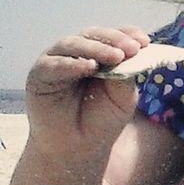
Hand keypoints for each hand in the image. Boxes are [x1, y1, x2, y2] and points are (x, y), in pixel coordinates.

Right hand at [24, 25, 150, 155]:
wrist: (78, 150)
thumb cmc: (100, 123)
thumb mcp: (122, 97)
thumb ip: (125, 74)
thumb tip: (129, 53)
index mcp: (98, 55)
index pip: (112, 37)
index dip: (127, 34)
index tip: (144, 41)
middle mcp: (76, 54)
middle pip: (93, 35)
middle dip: (114, 40)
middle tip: (131, 49)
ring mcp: (57, 61)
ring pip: (74, 44)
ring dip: (96, 49)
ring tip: (115, 57)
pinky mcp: (39, 74)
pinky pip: (54, 64)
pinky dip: (72, 63)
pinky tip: (89, 67)